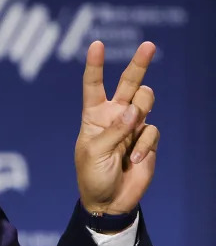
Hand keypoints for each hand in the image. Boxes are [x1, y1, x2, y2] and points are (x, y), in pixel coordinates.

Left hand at [75, 41, 159, 214]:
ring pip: (145, 102)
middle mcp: (114, 116)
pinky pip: (152, 131)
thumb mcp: (94, 153)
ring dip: (141, 112)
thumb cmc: (92, 176)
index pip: (93, 86)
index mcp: (93, 116)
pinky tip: (134, 161)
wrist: (110, 200)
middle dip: (139, 63)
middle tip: (148, 45)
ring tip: (131, 132)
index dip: (95, 65)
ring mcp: (133, 126)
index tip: (97, 44)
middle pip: (129, 84)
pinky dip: (144, 146)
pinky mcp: (148, 140)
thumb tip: (134, 111)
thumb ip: (114, 131)